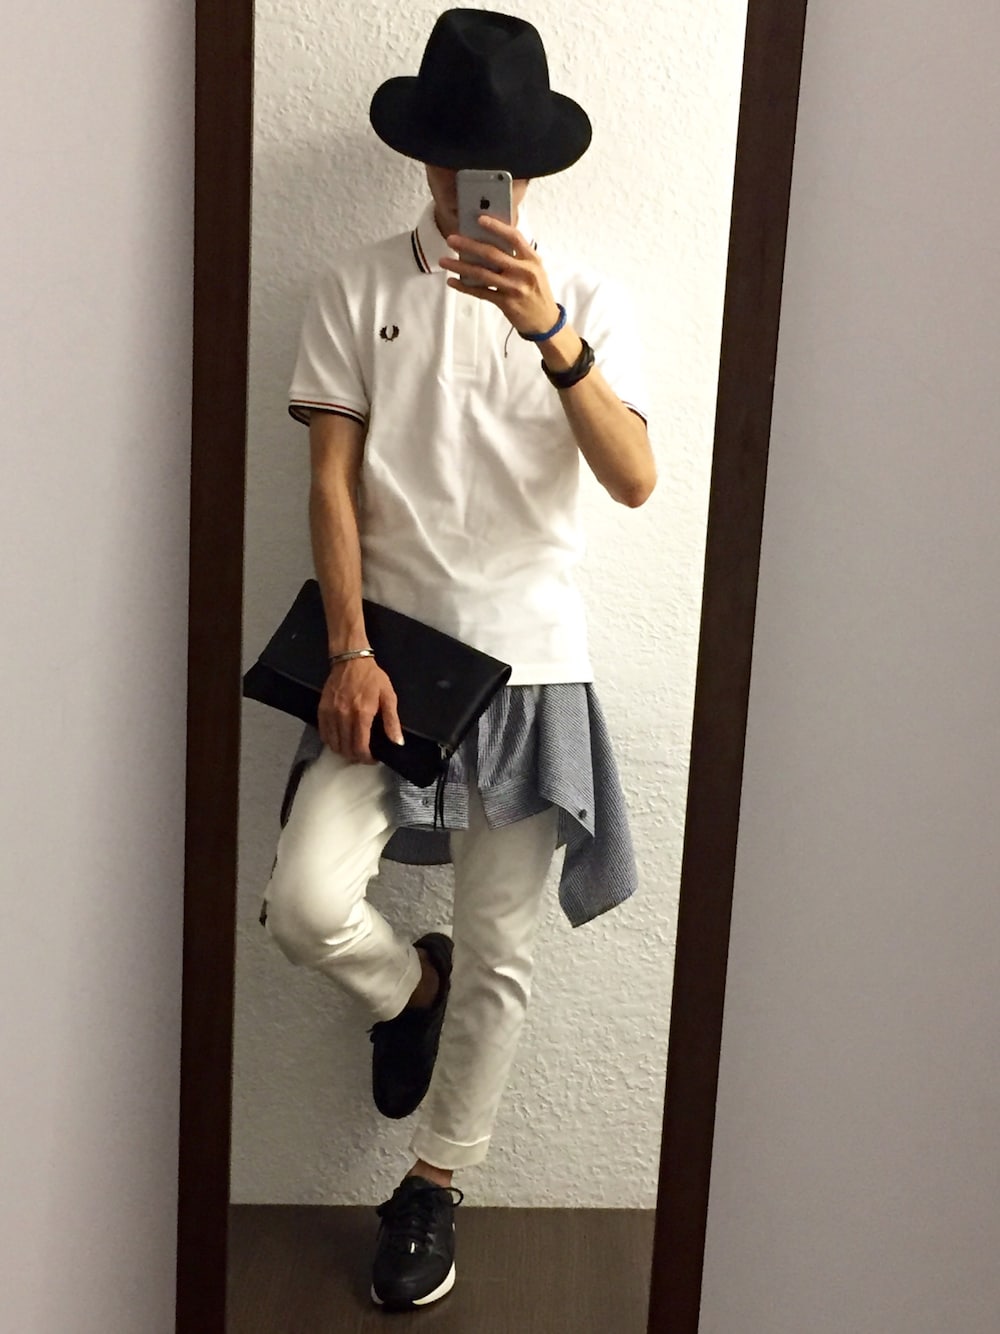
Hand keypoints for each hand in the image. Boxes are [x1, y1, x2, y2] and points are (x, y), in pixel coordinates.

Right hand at [317, 657, 402, 763]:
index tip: (373, 758)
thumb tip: (397, 743)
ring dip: (343, 751)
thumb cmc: (372, 678)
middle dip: (356, 757)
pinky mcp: (322, 710)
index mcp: (362, 714)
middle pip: (346, 749)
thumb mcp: (388, 697)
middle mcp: (344, 716)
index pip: (360, 747)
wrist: (350, 660)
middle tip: (364, 754)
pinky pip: (324, 734)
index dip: (367, 759)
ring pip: (334, 744)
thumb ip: (392, 721)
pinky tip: (340, 740)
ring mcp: (331, 713)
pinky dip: (331, 742)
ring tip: (352, 748)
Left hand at [441, 215, 560, 336]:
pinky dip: (465, 287)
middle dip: (469, 245)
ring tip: (444, 261)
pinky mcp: (506, 303)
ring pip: (482, 274)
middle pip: (492, 254)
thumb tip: (489, 241)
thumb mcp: (534, 269)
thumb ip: (517, 256)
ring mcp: (514, 288)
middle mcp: (523, 272)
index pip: (514, 237)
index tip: (479, 219)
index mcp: (531, 259)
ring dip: (460, 266)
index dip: (496, 226)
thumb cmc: (537, 290)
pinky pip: (481, 293)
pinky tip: (453, 281)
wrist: (545, 320)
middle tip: (451, 239)